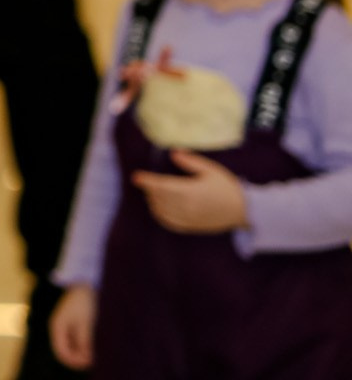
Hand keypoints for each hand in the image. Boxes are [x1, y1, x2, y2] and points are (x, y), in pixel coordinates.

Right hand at [51, 285, 96, 369]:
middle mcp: (57, 329)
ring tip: (93, 354)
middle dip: (76, 358)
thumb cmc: (84, 303)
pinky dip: (80, 346)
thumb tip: (87, 360)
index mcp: (57, 328)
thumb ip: (84, 342)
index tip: (88, 364)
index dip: (73, 361)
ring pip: (68, 346)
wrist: (83, 286)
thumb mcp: (86, 324)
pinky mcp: (69, 325)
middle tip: (92, 361)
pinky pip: (72, 341)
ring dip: (79, 353)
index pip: (60, 352)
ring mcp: (62, 327)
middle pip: (63, 350)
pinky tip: (91, 347)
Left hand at [134, 149, 250, 233]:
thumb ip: (190, 161)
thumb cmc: (226, 187)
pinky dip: (160, 215)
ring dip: (153, 201)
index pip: (162, 185)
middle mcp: (188, 206)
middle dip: (149, 189)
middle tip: (145, 181)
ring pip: (162, 211)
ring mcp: (189, 218)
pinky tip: (158, 207)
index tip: (136, 176)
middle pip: (159, 198)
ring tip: (151, 192)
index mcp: (191, 191)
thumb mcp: (211, 170)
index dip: (147, 180)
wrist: (243, 210)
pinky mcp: (192, 227)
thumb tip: (173, 153)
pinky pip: (170, 223)